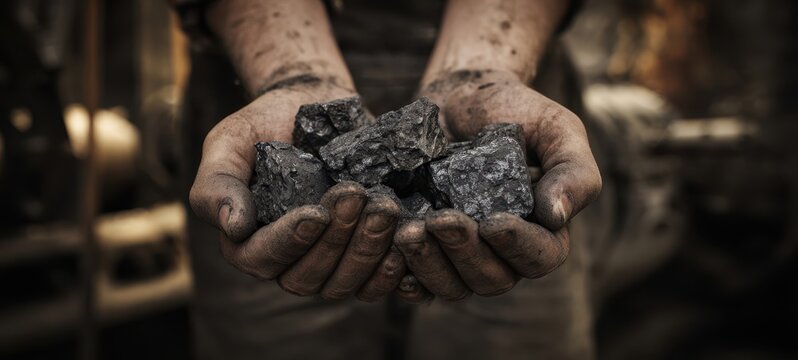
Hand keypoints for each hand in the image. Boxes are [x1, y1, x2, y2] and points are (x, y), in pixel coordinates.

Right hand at [189, 82, 402, 298]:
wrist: (311, 103)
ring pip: (345, 283)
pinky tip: (406, 237)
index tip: (315, 211)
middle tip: (356, 196)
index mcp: (249, 241)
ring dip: (368, 251)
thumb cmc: (264, 123)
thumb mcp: (228, 142)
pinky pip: (378, 282)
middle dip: (337, 242)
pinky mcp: (363, 256)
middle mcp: (289, 260)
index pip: (263, 260)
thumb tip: (233, 229)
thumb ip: (217, 185)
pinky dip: (394, 269)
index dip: (290, 242)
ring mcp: (329, 262)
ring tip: (384, 208)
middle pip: (309, 279)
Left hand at [402, 70, 600, 296]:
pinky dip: (403, 274)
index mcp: (543, 231)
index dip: (518, 248)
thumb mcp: (558, 128)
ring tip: (408, 231)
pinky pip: (416, 281)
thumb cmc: (517, 111)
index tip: (492, 222)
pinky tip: (391, 255)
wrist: (463, 96)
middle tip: (439, 219)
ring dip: (429, 265)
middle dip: (464, 254)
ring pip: (452, 286)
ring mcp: (462, 254)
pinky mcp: (427, 249)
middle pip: (491, 280)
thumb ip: (573, 171)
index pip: (540, 258)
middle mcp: (503, 252)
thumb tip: (556, 216)